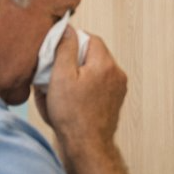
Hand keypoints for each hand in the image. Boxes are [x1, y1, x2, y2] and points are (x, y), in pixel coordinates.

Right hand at [35, 28, 126, 150]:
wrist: (87, 145)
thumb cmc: (72, 114)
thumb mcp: (61, 77)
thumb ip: (65, 49)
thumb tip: (68, 29)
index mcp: (105, 64)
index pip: (91, 38)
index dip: (72, 40)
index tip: (57, 49)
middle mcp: (117, 73)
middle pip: (94, 54)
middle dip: (73, 59)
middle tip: (55, 71)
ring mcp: (119, 87)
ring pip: (95, 70)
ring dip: (78, 74)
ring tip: (61, 88)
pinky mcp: (115, 100)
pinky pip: (99, 85)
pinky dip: (84, 87)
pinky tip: (71, 99)